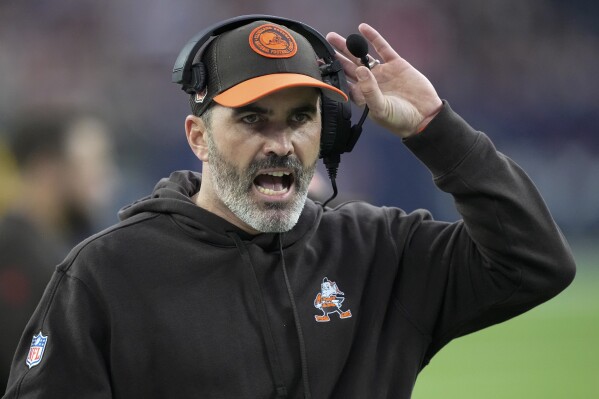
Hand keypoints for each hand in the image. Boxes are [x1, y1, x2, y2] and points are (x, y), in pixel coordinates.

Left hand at [326, 24, 442, 137]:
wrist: (425, 116)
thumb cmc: (400, 119)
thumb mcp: (381, 109)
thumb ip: (369, 91)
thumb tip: (360, 70)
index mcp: (363, 96)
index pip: (343, 82)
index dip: (332, 73)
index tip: (320, 64)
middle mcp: (370, 83)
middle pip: (348, 66)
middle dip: (336, 56)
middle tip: (324, 44)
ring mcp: (383, 72)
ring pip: (361, 56)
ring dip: (348, 46)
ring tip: (333, 37)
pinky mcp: (396, 64)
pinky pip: (382, 48)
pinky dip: (373, 37)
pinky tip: (362, 28)